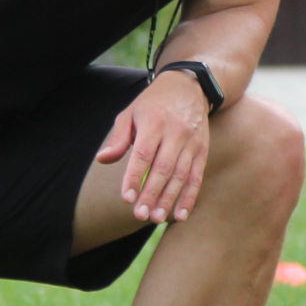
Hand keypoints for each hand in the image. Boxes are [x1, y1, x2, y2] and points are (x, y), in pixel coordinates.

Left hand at [96, 71, 212, 222]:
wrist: (190, 87)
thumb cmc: (153, 104)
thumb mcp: (131, 113)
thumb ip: (118, 138)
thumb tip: (102, 159)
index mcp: (154, 122)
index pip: (143, 154)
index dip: (135, 177)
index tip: (126, 198)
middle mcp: (175, 132)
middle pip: (163, 168)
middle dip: (151, 194)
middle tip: (140, 215)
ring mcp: (191, 142)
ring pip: (180, 175)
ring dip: (169, 199)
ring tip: (156, 218)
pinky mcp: (202, 150)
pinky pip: (196, 177)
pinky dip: (189, 197)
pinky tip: (180, 215)